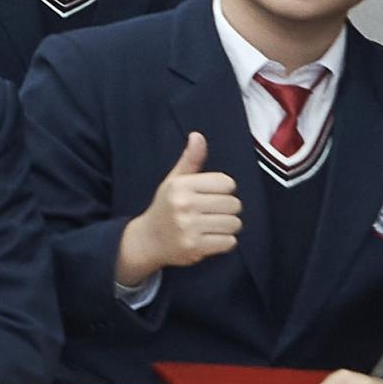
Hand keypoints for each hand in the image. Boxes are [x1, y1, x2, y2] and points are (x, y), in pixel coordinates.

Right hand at [115, 130, 243, 290]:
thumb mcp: (174, 181)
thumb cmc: (166, 207)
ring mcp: (189, 227)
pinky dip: (224, 242)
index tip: (210, 196)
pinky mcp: (195, 247)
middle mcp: (184, 205)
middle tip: (212, 214)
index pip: (226, 182)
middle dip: (228, 210)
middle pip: (234, 204)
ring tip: (212, 226)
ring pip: (234, 223)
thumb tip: (198, 136)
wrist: (147, 240)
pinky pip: (229, 242)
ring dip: (228, 227)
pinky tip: (210, 239)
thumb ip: (190, 160)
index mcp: (181, 185)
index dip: (224, 190)